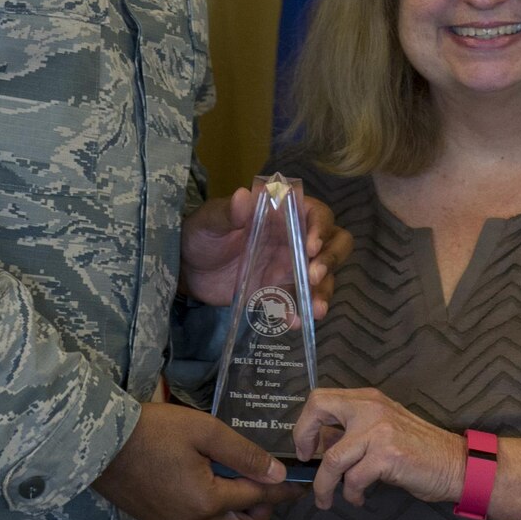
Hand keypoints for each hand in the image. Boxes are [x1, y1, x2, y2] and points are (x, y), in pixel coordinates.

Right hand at [92, 403, 301, 519]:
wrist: (99, 443)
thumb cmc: (153, 430)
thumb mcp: (203, 430)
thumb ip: (242, 453)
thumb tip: (277, 474)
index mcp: (206, 502)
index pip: (258, 498)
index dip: (283, 489)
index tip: (301, 482)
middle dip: (264, 511)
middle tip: (268, 483)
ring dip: (238, 512)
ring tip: (240, 478)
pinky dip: (215, 511)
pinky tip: (211, 482)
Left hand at [180, 179, 353, 318]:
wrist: (186, 270)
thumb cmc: (201, 234)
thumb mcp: (209, 221)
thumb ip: (227, 213)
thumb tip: (243, 196)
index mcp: (282, 215)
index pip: (316, 214)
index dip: (321, 227)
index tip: (311, 246)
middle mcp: (293, 239)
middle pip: (333, 244)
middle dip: (331, 259)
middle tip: (314, 276)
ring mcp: (289, 267)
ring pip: (323, 276)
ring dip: (324, 291)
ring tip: (316, 310)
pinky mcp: (278, 292)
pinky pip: (298, 303)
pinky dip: (300, 313)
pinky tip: (295, 323)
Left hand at [291, 387, 463, 509]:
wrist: (456, 463)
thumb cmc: (419, 450)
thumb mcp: (382, 430)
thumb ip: (352, 432)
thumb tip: (318, 443)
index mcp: (368, 399)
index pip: (322, 397)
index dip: (305, 422)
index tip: (305, 446)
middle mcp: (371, 408)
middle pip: (319, 408)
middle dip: (302, 436)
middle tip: (305, 461)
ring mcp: (379, 430)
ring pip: (332, 457)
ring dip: (324, 484)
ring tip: (325, 500)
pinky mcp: (387, 455)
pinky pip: (353, 479)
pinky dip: (351, 494)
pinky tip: (358, 498)